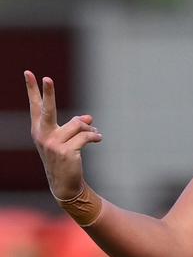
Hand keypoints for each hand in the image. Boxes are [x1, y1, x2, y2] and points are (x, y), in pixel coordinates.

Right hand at [24, 71, 102, 199]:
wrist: (65, 183)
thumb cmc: (65, 157)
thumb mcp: (67, 138)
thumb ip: (76, 124)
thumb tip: (88, 118)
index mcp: (39, 129)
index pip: (35, 106)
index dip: (32, 89)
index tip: (29, 73)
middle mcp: (42, 135)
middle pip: (47, 110)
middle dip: (48, 93)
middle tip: (47, 78)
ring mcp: (52, 144)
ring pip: (78, 124)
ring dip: (90, 129)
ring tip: (95, 134)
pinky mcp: (65, 151)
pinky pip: (86, 136)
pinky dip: (95, 136)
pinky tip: (99, 139)